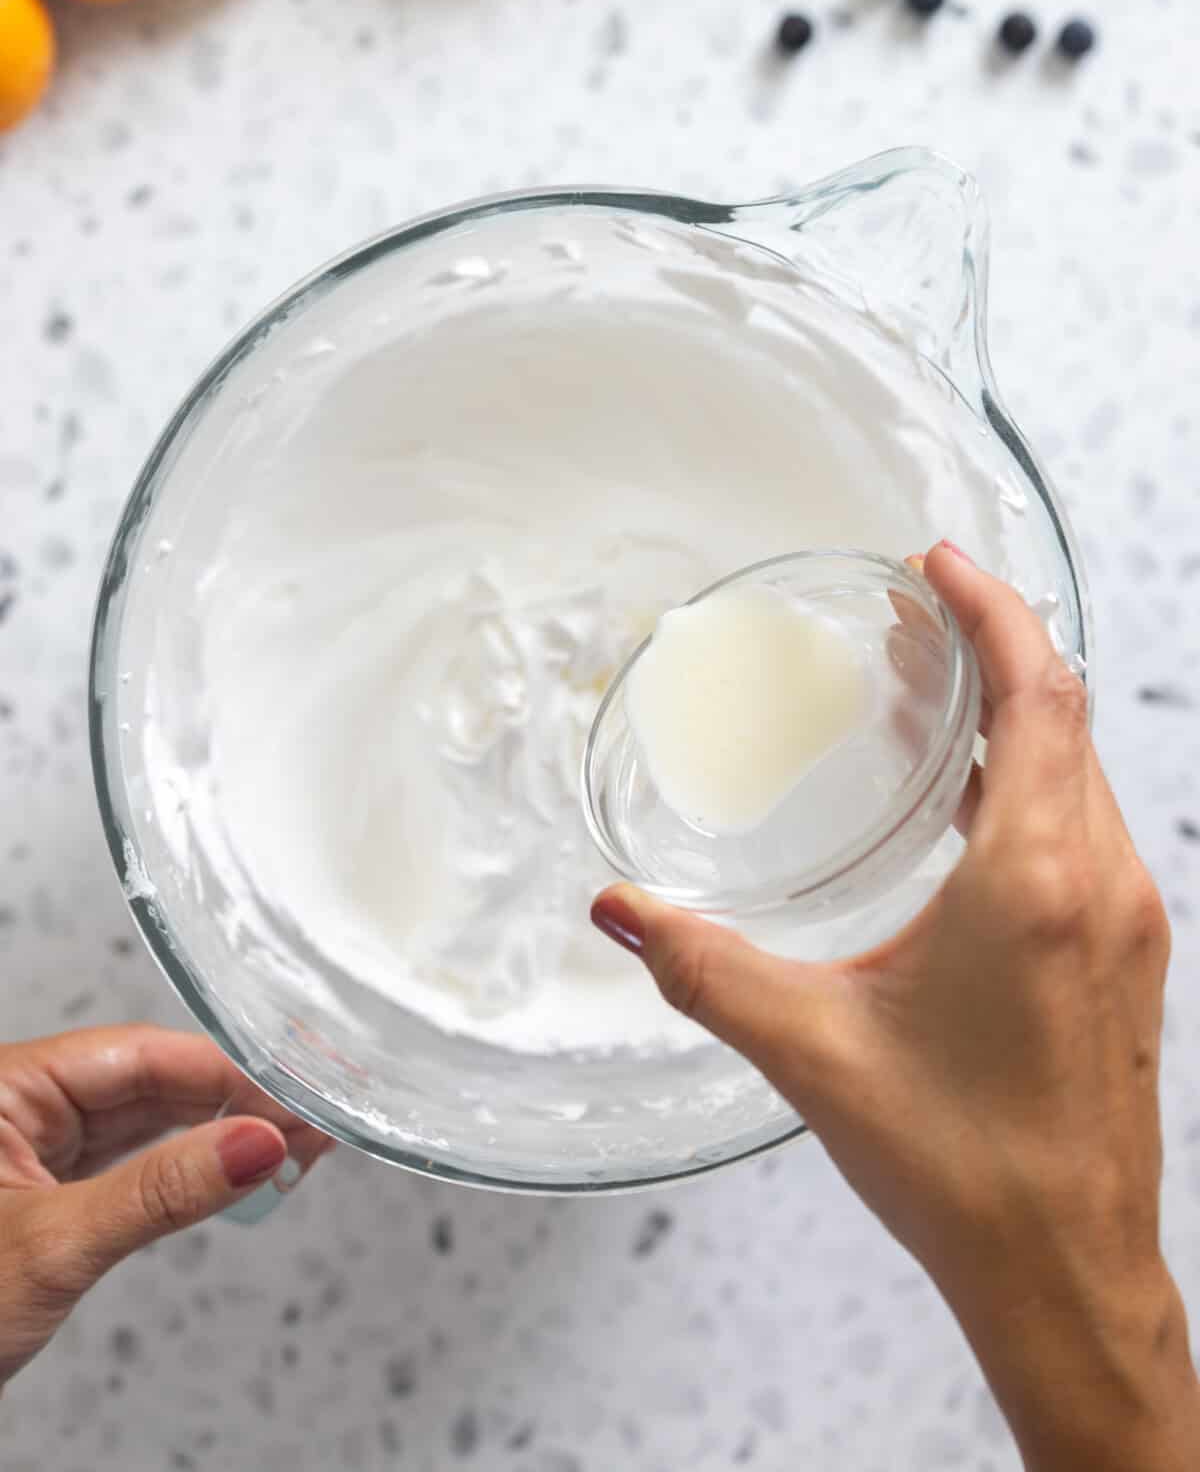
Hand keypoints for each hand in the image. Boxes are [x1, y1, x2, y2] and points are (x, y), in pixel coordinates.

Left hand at [0, 1024, 331, 1389]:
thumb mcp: (53, 1246)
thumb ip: (160, 1191)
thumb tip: (254, 1142)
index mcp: (6, 1084)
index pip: (141, 1054)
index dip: (225, 1071)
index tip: (293, 1096)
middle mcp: (19, 1104)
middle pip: (150, 1080)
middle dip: (234, 1099)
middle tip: (312, 1121)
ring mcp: (31, 1149)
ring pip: (144, 1121)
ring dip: (217, 1134)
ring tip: (291, 1145)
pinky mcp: (45, 1194)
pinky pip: (128, 1163)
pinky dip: (182, 1170)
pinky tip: (231, 1171)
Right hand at [592, 543, 1199, 1471]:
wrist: (1069, 1276)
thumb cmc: (968, 1172)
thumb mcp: (813, 1052)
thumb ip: (706, 969)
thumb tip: (620, 913)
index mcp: (1035, 878)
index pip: (1036, 690)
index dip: (992, 608)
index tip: (938, 562)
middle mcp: (1098, 881)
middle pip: (1062, 713)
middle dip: (990, 645)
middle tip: (910, 613)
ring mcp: (1124, 919)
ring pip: (1077, 768)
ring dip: (1010, 712)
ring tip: (926, 691)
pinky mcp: (1123, 956)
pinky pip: (1082, 824)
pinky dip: (1028, 776)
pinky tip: (964, 802)